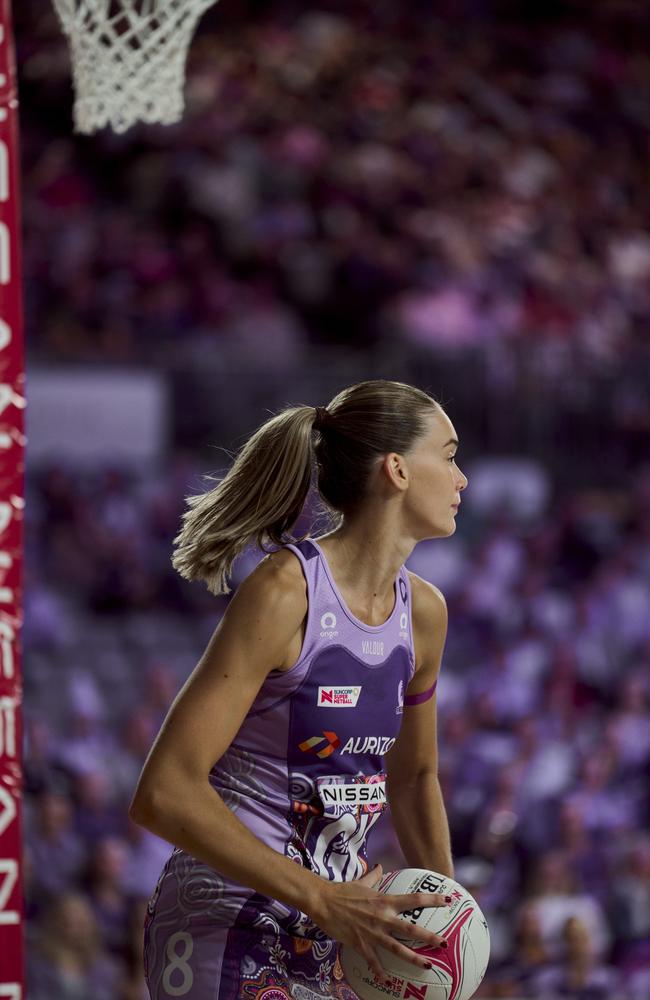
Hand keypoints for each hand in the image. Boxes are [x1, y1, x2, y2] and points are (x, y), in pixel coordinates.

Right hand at [307, 864, 450, 985]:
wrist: (323, 901)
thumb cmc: (343, 890)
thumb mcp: (362, 881)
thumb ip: (374, 876)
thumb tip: (380, 866)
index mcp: (384, 901)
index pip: (413, 899)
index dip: (432, 899)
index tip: (448, 900)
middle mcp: (382, 917)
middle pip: (411, 929)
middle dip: (429, 936)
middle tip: (445, 942)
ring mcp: (372, 932)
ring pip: (397, 948)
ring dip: (413, 958)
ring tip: (428, 966)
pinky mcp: (360, 944)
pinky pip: (373, 961)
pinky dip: (381, 972)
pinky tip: (389, 982)